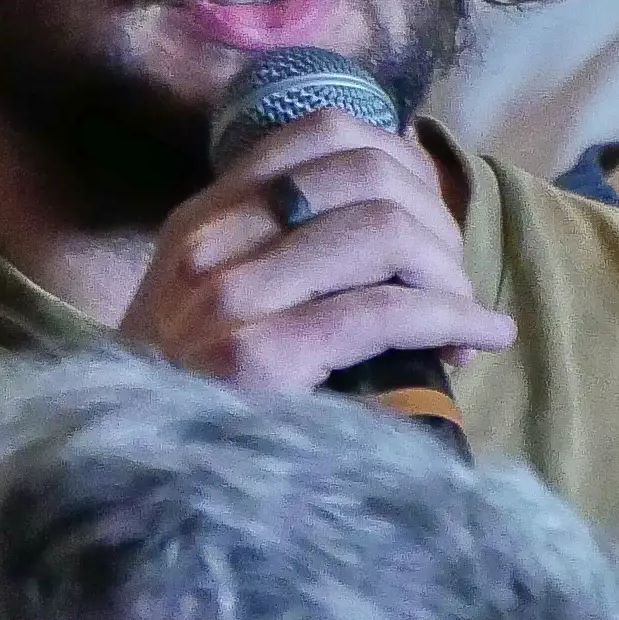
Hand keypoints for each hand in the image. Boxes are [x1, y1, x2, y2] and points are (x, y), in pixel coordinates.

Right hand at [118, 110, 515, 396]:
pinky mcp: (258, 359)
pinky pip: (385, 311)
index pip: (322, 132)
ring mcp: (227, 301)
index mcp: (201, 220)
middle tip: (453, 279)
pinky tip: (481, 338)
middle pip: (366, 173)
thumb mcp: (214, 306)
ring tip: (462, 313)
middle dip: (435, 220)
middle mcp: (207, 246)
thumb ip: (280, 249)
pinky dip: (454, 318)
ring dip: (448, 270)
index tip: (429, 218)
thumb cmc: (196, 403)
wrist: (137, 487)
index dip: (403, 162)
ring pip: (383, 231)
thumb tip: (401, 188)